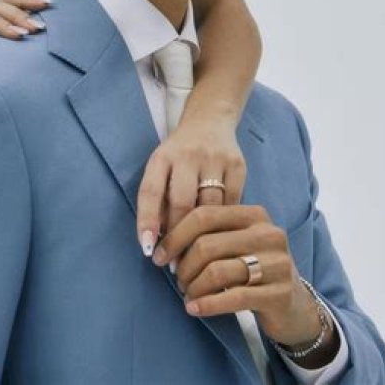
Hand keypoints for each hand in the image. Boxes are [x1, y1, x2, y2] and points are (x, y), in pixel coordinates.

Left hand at [136, 114, 244, 252]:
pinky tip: (221, 238)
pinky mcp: (237, 166)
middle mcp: (187, 155)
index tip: (147, 249)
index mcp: (162, 156)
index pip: (150, 190)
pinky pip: (232, 204)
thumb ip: (158, 198)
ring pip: (209, 207)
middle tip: (173, 264)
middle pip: (181, 202)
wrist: (210, 121)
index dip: (147, 221)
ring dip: (202, 237)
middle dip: (177, 237)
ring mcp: (214, 159)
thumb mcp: (162, 167)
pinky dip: (225, 224)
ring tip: (195, 259)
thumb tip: (157, 242)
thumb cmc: (179, 155)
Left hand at [152, 205, 329, 349]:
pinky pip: (234, 297)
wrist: (294, 306)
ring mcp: (278, 263)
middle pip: (207, 245)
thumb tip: (161, 238)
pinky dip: (207, 304)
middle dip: (183, 265)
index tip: (158, 255)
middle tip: (176, 279)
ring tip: (186, 294)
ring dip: (193, 286)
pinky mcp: (280, 293)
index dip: (175, 236)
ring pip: (217, 271)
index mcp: (254, 214)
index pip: (204, 215)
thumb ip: (209, 234)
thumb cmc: (254, 269)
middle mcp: (269, 233)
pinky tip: (193, 308)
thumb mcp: (237, 243)